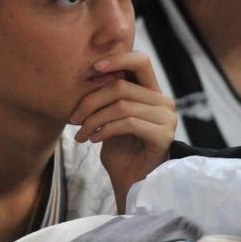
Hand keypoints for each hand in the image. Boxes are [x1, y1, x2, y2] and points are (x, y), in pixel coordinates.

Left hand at [69, 51, 175, 210]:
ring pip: (122, 105)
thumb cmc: (119, 151)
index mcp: (152, 93)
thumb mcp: (109, 119)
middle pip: (122, 85)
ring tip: (81, 133)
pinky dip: (105, 130)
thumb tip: (88, 74)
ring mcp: (166, 118)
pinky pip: (128, 123)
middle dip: (91, 100)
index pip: (141, 61)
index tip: (91, 69)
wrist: (130, 183)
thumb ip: (107, 97)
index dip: (117, 58)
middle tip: (73, 118)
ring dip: (94, 119)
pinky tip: (93, 139)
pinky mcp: (163, 136)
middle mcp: (163, 102)